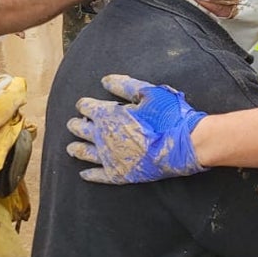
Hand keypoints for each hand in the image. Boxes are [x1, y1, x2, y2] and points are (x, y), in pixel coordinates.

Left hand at [67, 74, 207, 183]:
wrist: (185, 143)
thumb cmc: (169, 115)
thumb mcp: (148, 92)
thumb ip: (124, 85)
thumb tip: (105, 80)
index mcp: (108, 115)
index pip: (87, 107)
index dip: (85, 104)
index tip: (85, 105)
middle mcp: (103, 137)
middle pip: (81, 129)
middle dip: (76, 125)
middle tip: (74, 124)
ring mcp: (110, 158)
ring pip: (85, 153)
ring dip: (77, 148)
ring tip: (71, 148)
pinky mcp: (120, 174)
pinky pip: (98, 175)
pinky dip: (90, 174)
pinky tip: (84, 173)